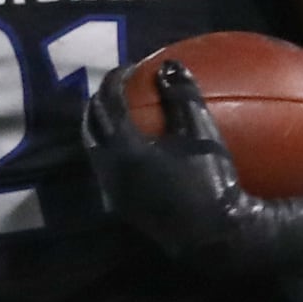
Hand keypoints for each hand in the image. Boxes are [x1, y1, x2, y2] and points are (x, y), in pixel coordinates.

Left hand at [82, 60, 302, 288]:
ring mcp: (113, 191)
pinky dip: (110, 148)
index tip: (128, 67)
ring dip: (99, 126)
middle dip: (98, 102)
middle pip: (90, 126)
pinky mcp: (122, 206)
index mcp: (124, 149)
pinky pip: (106, 168)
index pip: (108, 104)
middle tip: (114, 86)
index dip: (114, 80)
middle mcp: (109, 170)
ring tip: (116, 112)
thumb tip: (168, 65)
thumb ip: (182, 96)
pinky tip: (132, 147)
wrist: (212, 236)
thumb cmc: (211, 180)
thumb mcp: (201, 133)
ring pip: (93, 149)